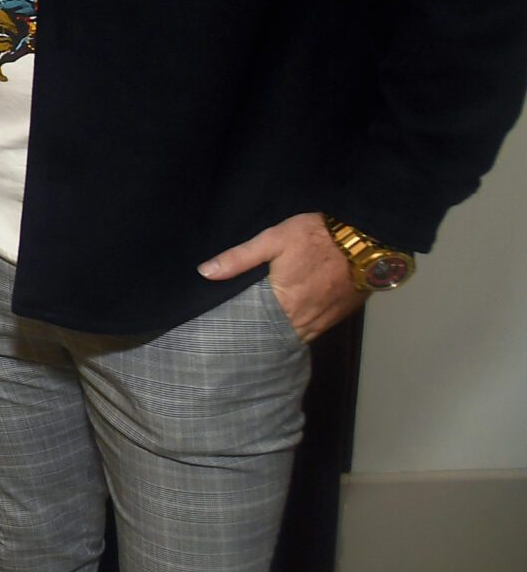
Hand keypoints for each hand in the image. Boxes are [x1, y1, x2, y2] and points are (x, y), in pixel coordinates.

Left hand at [199, 212, 363, 341]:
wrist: (367, 239)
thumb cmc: (316, 236)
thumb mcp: (272, 239)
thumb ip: (238, 258)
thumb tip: (204, 272)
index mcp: (285, 303)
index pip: (257, 327)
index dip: (244, 330)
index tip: (229, 331)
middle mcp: (307, 318)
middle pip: (279, 335)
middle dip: (263, 334)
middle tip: (243, 333)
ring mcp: (327, 319)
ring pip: (299, 335)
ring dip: (284, 333)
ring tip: (265, 330)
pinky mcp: (342, 314)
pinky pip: (318, 329)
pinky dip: (304, 328)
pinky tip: (293, 321)